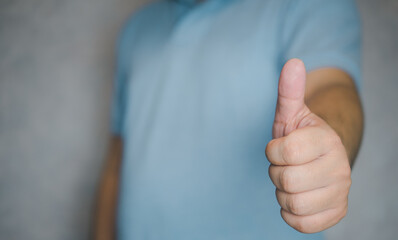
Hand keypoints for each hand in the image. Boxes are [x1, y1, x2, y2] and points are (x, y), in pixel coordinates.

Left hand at [265, 59, 351, 232]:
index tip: (280, 147)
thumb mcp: (291, 113)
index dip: (273, 151)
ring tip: (292, 179)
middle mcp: (340, 167)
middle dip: (276, 173)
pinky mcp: (336, 213)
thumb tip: (292, 62)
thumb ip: (289, 91)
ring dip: (282, 192)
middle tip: (286, 165)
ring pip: (291, 203)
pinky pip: (302, 224)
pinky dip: (290, 214)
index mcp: (327, 139)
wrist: (319, 158)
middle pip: (286, 180)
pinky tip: (297, 197)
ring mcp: (341, 192)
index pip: (283, 151)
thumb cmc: (300, 136)